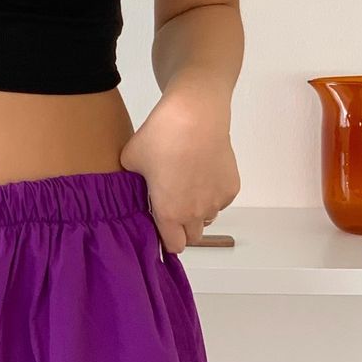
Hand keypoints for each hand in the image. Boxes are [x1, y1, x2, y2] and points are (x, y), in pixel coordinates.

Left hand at [119, 91, 239, 254]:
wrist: (195, 115)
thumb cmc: (160, 137)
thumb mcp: (131, 159)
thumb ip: (130, 182)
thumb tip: (133, 188)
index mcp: (170, 213)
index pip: (173, 246)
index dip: (165, 238)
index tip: (158, 223)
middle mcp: (196, 213)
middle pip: (192, 236)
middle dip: (181, 227)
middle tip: (171, 203)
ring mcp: (217, 201)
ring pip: (207, 217)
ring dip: (197, 210)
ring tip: (186, 182)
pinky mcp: (231, 187)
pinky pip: (220, 200)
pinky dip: (212, 193)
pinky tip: (201, 170)